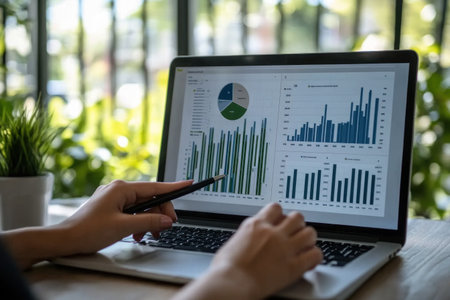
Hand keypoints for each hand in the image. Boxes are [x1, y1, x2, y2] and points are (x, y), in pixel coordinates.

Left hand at [59, 179, 192, 254]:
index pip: (155, 187)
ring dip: (149, 221)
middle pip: (150, 199)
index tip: (188, 183)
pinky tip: (137, 235)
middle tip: (166, 228)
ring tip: (149, 235)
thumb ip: (149, 222)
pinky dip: (139, 223)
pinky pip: (133, 212)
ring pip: (142, 207)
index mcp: (122, 189)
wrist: (65, 239)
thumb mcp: (124, 227)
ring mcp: (115, 198)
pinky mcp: (112, 207)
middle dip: (160, 213)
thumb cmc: (88, 231)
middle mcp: (119, 190)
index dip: (174, 187)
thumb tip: (166, 220)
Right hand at [173, 203, 322, 299]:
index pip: (276, 208)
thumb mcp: (233, 243)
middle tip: (294, 234)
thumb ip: (247, 237)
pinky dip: (314, 257)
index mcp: (255, 225)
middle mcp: (272, 233)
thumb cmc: (225, 269)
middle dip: (297, 225)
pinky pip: (315, 255)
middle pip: (297, 217)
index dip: (280, 215)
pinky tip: (309, 262)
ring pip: (310, 233)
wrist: (230, 284)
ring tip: (304, 246)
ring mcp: (284, 248)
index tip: (280, 222)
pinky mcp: (293, 267)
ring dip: (308, 239)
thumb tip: (248, 240)